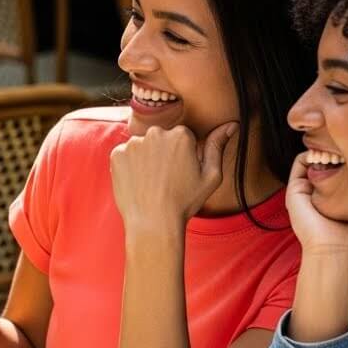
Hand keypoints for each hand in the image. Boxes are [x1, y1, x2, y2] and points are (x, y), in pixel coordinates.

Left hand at [109, 122, 236, 232]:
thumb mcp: (211, 176)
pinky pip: (125, 155)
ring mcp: (133, 143)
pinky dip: (130, 166)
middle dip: (163, 153)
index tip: (181, 173)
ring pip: (142, 146)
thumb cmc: (184, 202)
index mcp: (181, 134)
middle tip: (166, 179)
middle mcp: (155, 133)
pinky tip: (138, 183)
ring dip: (146, 159)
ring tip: (151, 183)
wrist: (153, 222)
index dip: (183, 156)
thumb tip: (231, 125)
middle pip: (160, 138)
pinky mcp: (116, 154)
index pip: (181, 137)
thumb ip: (217, 146)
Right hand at [285, 153, 347, 341]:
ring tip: (342, 147)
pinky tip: (330, 154)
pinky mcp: (295, 190)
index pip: (344, 169)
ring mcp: (308, 190)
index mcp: (340, 198)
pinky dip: (312, 153)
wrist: (342, 254)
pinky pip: (300, 163)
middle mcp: (323, 193)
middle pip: (328, 161)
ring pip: (313, 158)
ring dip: (325, 148)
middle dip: (340, 148)